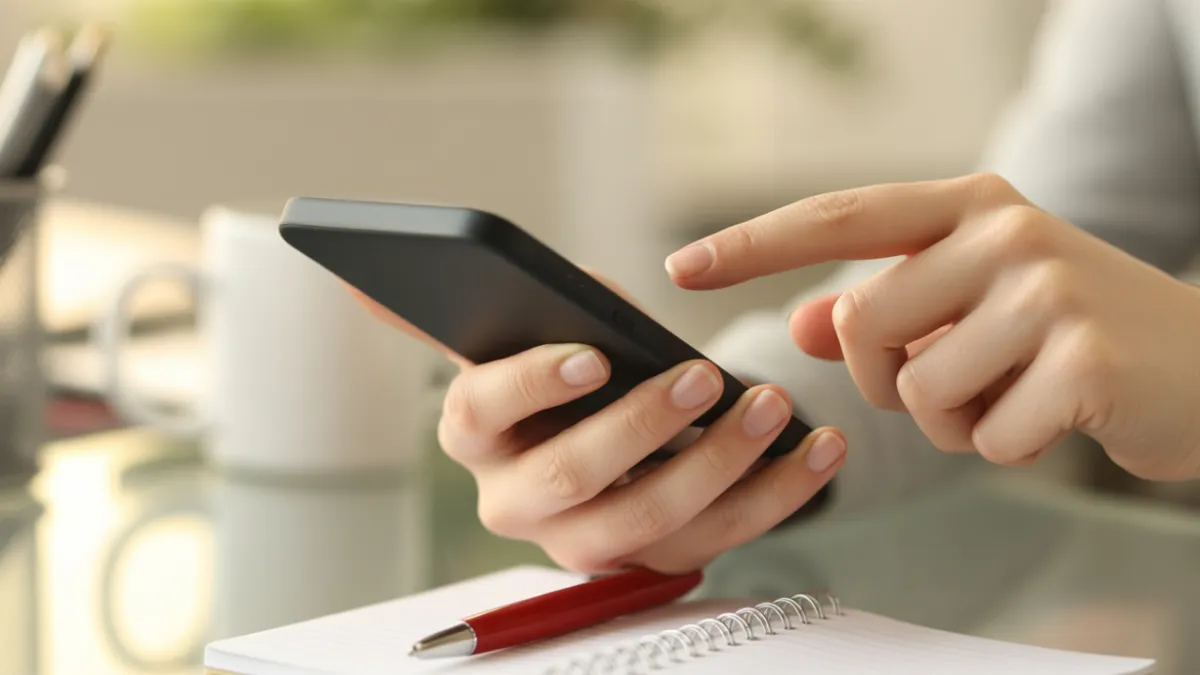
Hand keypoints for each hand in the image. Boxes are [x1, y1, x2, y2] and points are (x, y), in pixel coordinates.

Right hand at [348, 277, 846, 573]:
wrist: (601, 425)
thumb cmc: (564, 361)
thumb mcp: (524, 323)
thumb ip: (464, 300)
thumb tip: (358, 282)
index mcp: (473, 429)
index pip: (484, 409)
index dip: (534, 385)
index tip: (592, 355)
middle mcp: (515, 498)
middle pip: (573, 477)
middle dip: (644, 428)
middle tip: (705, 378)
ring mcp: (584, 539)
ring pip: (651, 520)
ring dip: (721, 465)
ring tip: (773, 407)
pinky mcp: (651, 559)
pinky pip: (719, 538)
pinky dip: (777, 494)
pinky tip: (818, 448)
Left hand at [666, 173, 1199, 480]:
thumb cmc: (1070, 334)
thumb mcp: (975, 302)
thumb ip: (887, 307)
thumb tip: (804, 320)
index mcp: (970, 205)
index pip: (837, 216)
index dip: (752, 243)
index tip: (682, 267)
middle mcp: (1004, 231)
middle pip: (861, 323)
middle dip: (887, 375)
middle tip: (961, 374)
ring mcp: (1046, 291)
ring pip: (914, 388)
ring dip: (953, 417)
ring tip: (1018, 390)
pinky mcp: (1082, 359)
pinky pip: (983, 437)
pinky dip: (1007, 446)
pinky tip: (1058, 415)